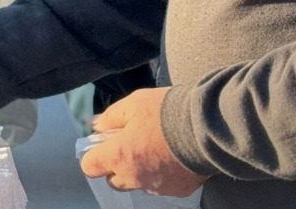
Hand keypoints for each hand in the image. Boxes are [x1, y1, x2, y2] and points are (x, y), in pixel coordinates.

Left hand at [81, 88, 207, 196]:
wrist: (205, 126)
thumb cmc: (165, 112)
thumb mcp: (132, 104)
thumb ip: (110, 117)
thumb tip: (96, 126)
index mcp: (119, 156)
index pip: (90, 167)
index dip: (93, 156)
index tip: (101, 145)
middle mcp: (135, 177)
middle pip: (114, 180)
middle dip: (116, 165)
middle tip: (128, 144)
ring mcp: (157, 186)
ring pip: (138, 183)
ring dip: (139, 170)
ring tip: (152, 147)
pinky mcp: (177, 190)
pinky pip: (160, 185)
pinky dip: (160, 174)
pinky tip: (169, 156)